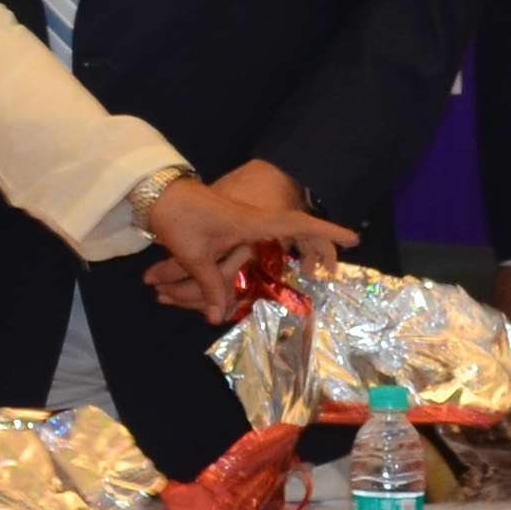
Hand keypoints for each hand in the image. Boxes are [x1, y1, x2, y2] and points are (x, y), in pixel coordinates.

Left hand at [138, 172, 351, 320]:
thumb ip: (209, 287)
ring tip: (324, 254)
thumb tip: (218, 318)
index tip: (354, 236)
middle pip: (295, 227)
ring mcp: (243, 220)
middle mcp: (253, 219)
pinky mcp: (231, 223)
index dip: (326, 230)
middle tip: (351, 241)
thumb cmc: (179, 217)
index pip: (297, 224)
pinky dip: (269, 246)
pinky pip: (257, 237)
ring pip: (275, 233)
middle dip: (321, 236)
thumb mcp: (195, 255)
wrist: (156, 191)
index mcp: (251, 223)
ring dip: (296, 239)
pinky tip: (283, 246)